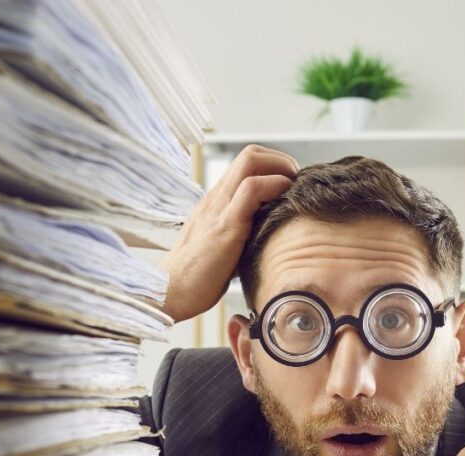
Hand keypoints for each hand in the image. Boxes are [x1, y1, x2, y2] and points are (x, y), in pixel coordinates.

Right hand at [161, 144, 298, 322]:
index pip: (245, 164)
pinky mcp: (225, 225)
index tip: (289, 184)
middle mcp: (216, 198)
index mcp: (216, 202)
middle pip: (250, 154)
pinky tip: (285, 202)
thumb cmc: (196, 277)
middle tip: (295, 182)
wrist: (169, 291)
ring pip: (250, 161)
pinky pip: (252, 189)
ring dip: (281, 168)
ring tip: (294, 188)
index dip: (272, 166)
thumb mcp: (224, 248)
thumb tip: (269, 240)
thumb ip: (242, 236)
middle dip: (281, 160)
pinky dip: (275, 187)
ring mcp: (219, 208)